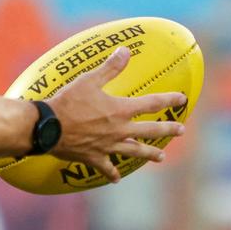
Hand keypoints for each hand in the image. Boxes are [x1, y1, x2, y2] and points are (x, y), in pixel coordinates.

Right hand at [48, 46, 187, 183]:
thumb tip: (125, 51)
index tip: (182, 98)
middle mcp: (119, 130)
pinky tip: (117, 179)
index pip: (151, 103)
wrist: (48, 127)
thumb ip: (110, 67)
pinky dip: (113, 174)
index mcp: (120, 110)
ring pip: (134, 151)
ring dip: (149, 154)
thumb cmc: (68, 101)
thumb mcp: (89, 80)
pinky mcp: (94, 157)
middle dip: (168, 130)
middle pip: (150, 131)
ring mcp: (108, 146)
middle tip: (181, 130)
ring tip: (161, 158)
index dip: (168, 99)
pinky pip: (107, 168)